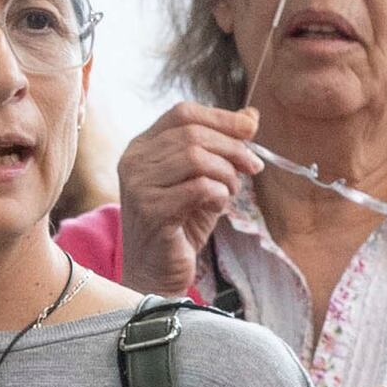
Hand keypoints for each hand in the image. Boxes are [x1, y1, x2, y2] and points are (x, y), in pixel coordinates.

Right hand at [115, 104, 257, 298]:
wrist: (157, 273)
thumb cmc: (180, 226)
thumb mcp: (204, 180)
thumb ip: (222, 148)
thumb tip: (251, 115)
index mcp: (142, 146)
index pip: (183, 113)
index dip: (221, 117)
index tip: (251, 130)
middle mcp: (134, 161)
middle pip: (192, 133)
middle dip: (232, 147)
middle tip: (253, 167)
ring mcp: (138, 185)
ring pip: (195, 157)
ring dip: (226, 173)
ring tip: (232, 191)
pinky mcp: (151, 211)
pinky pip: (198, 188)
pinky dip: (218, 193)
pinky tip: (218, 205)